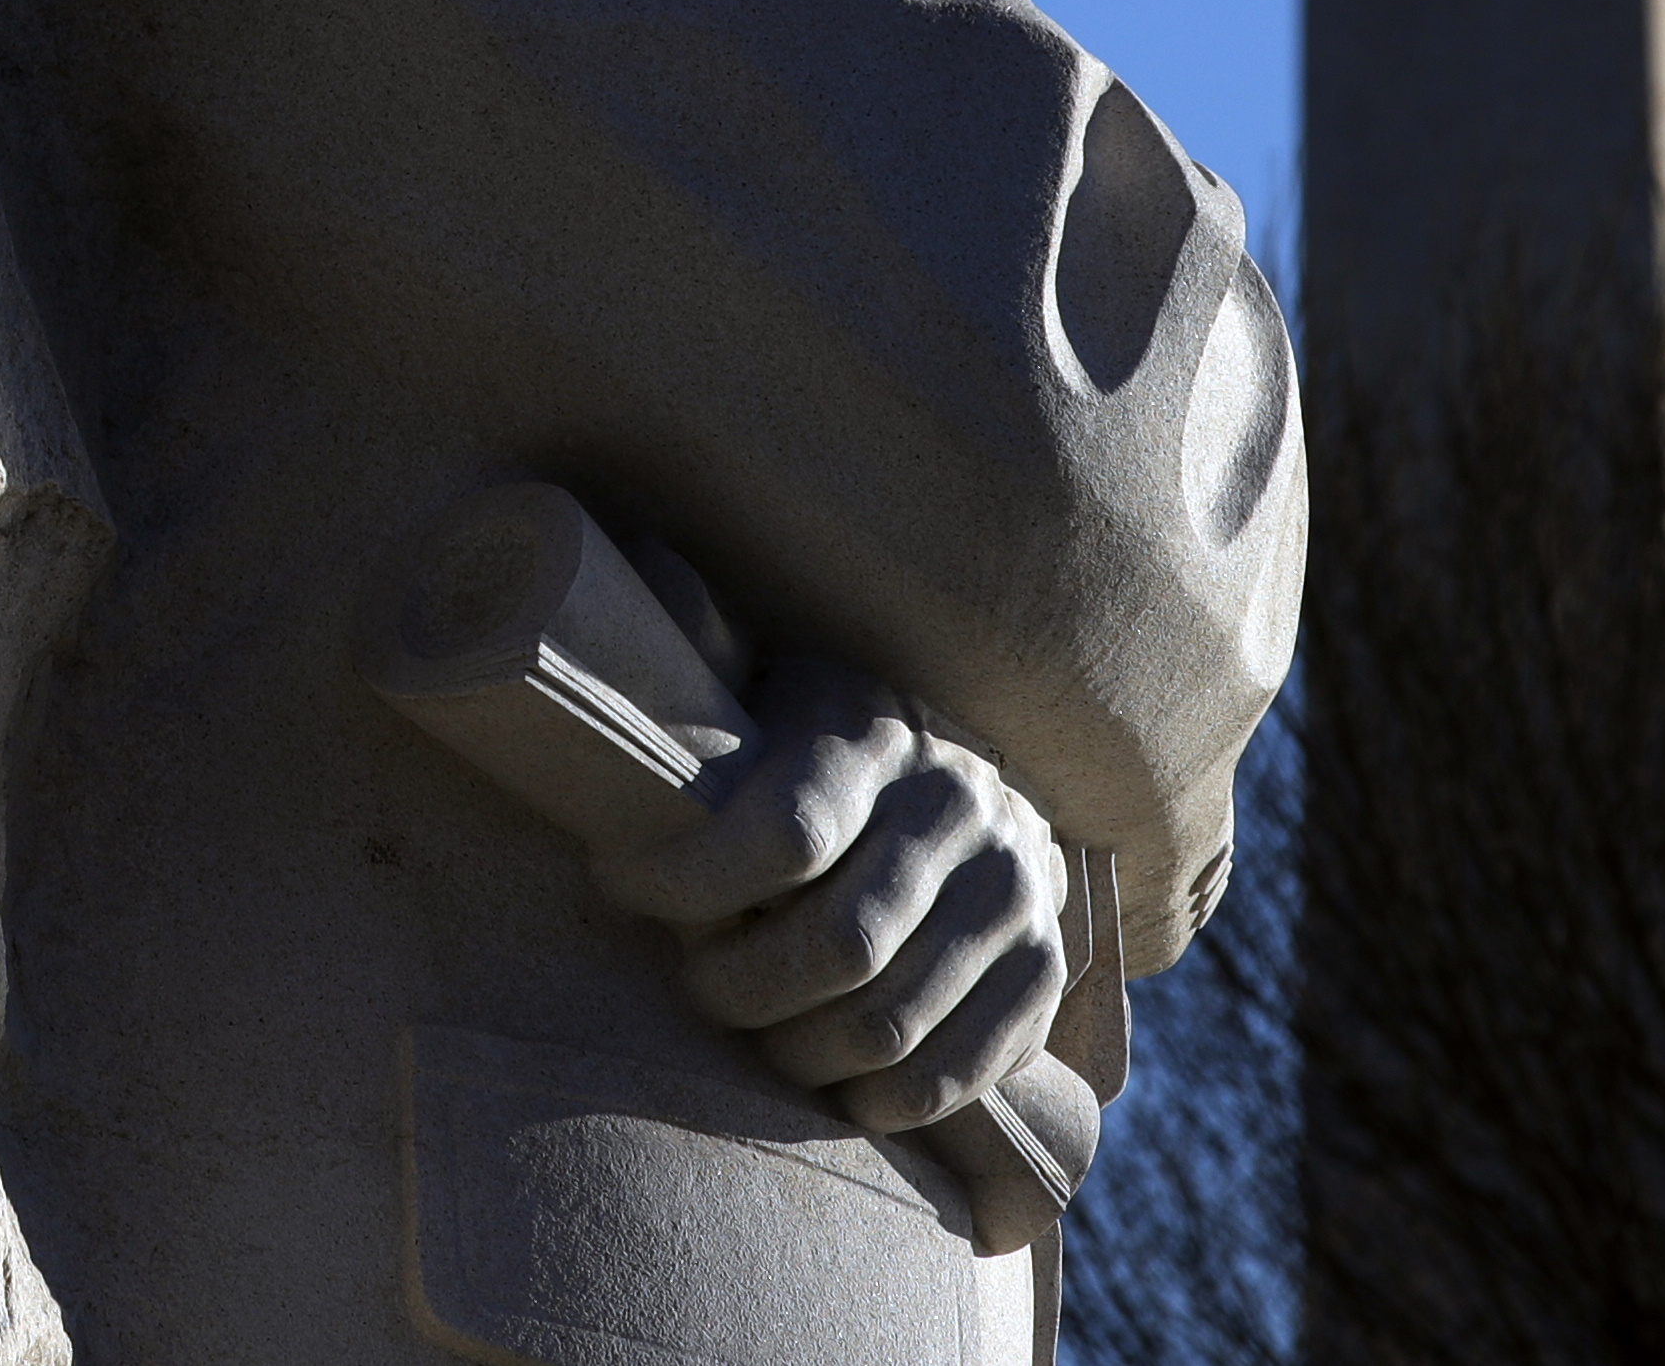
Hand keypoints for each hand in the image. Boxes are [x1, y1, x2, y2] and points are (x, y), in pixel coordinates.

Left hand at [587, 656, 1070, 1136]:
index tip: (622, 886)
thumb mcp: (762, 680)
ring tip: (755, 1026)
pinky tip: (832, 1074)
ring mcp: (1012, 892)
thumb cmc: (816, 742)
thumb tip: (640, 567)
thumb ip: (701, 648)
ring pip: (887, 1023)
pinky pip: (952, 1072)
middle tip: (695, 978)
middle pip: (838, 947)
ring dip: (796, 1048)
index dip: (685, 881)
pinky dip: (878, 1096)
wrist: (968, 784)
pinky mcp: (1043, 969)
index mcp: (871, 731)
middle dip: (737, 985)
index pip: (784, 832)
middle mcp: (956, 806)